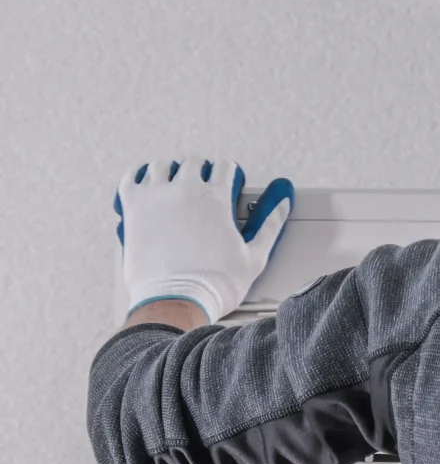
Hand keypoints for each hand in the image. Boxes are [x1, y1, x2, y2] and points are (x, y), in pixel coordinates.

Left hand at [115, 160, 292, 322]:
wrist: (175, 301)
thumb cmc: (214, 284)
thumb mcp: (255, 256)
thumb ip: (270, 224)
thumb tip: (282, 201)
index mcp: (216, 199)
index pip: (225, 167)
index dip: (230, 176)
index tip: (228, 185)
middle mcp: (184, 190)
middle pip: (193, 162)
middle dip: (202, 172)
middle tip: (204, 187)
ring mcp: (155, 196)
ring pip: (162, 166)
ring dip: (172, 172)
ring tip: (176, 187)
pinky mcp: (132, 206)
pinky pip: (132, 176)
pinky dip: (140, 176)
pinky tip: (147, 186)